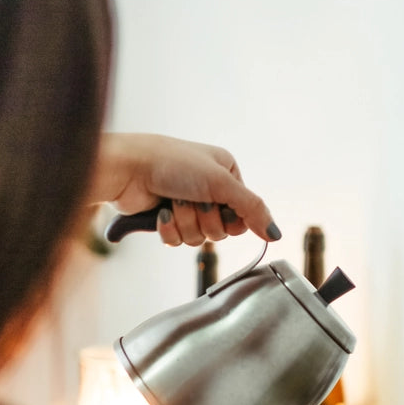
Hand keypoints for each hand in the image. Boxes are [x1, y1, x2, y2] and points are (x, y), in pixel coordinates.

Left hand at [91, 133, 280, 244]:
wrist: (128, 168)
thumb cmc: (172, 163)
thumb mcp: (221, 183)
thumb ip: (252, 210)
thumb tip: (275, 234)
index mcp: (226, 174)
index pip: (244, 215)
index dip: (231, 218)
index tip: (220, 206)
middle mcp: (209, 189)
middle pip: (222, 229)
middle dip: (204, 219)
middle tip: (192, 200)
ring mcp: (187, 205)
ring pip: (200, 237)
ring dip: (185, 223)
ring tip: (173, 202)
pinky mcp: (168, 219)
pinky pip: (179, 241)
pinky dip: (170, 229)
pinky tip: (160, 212)